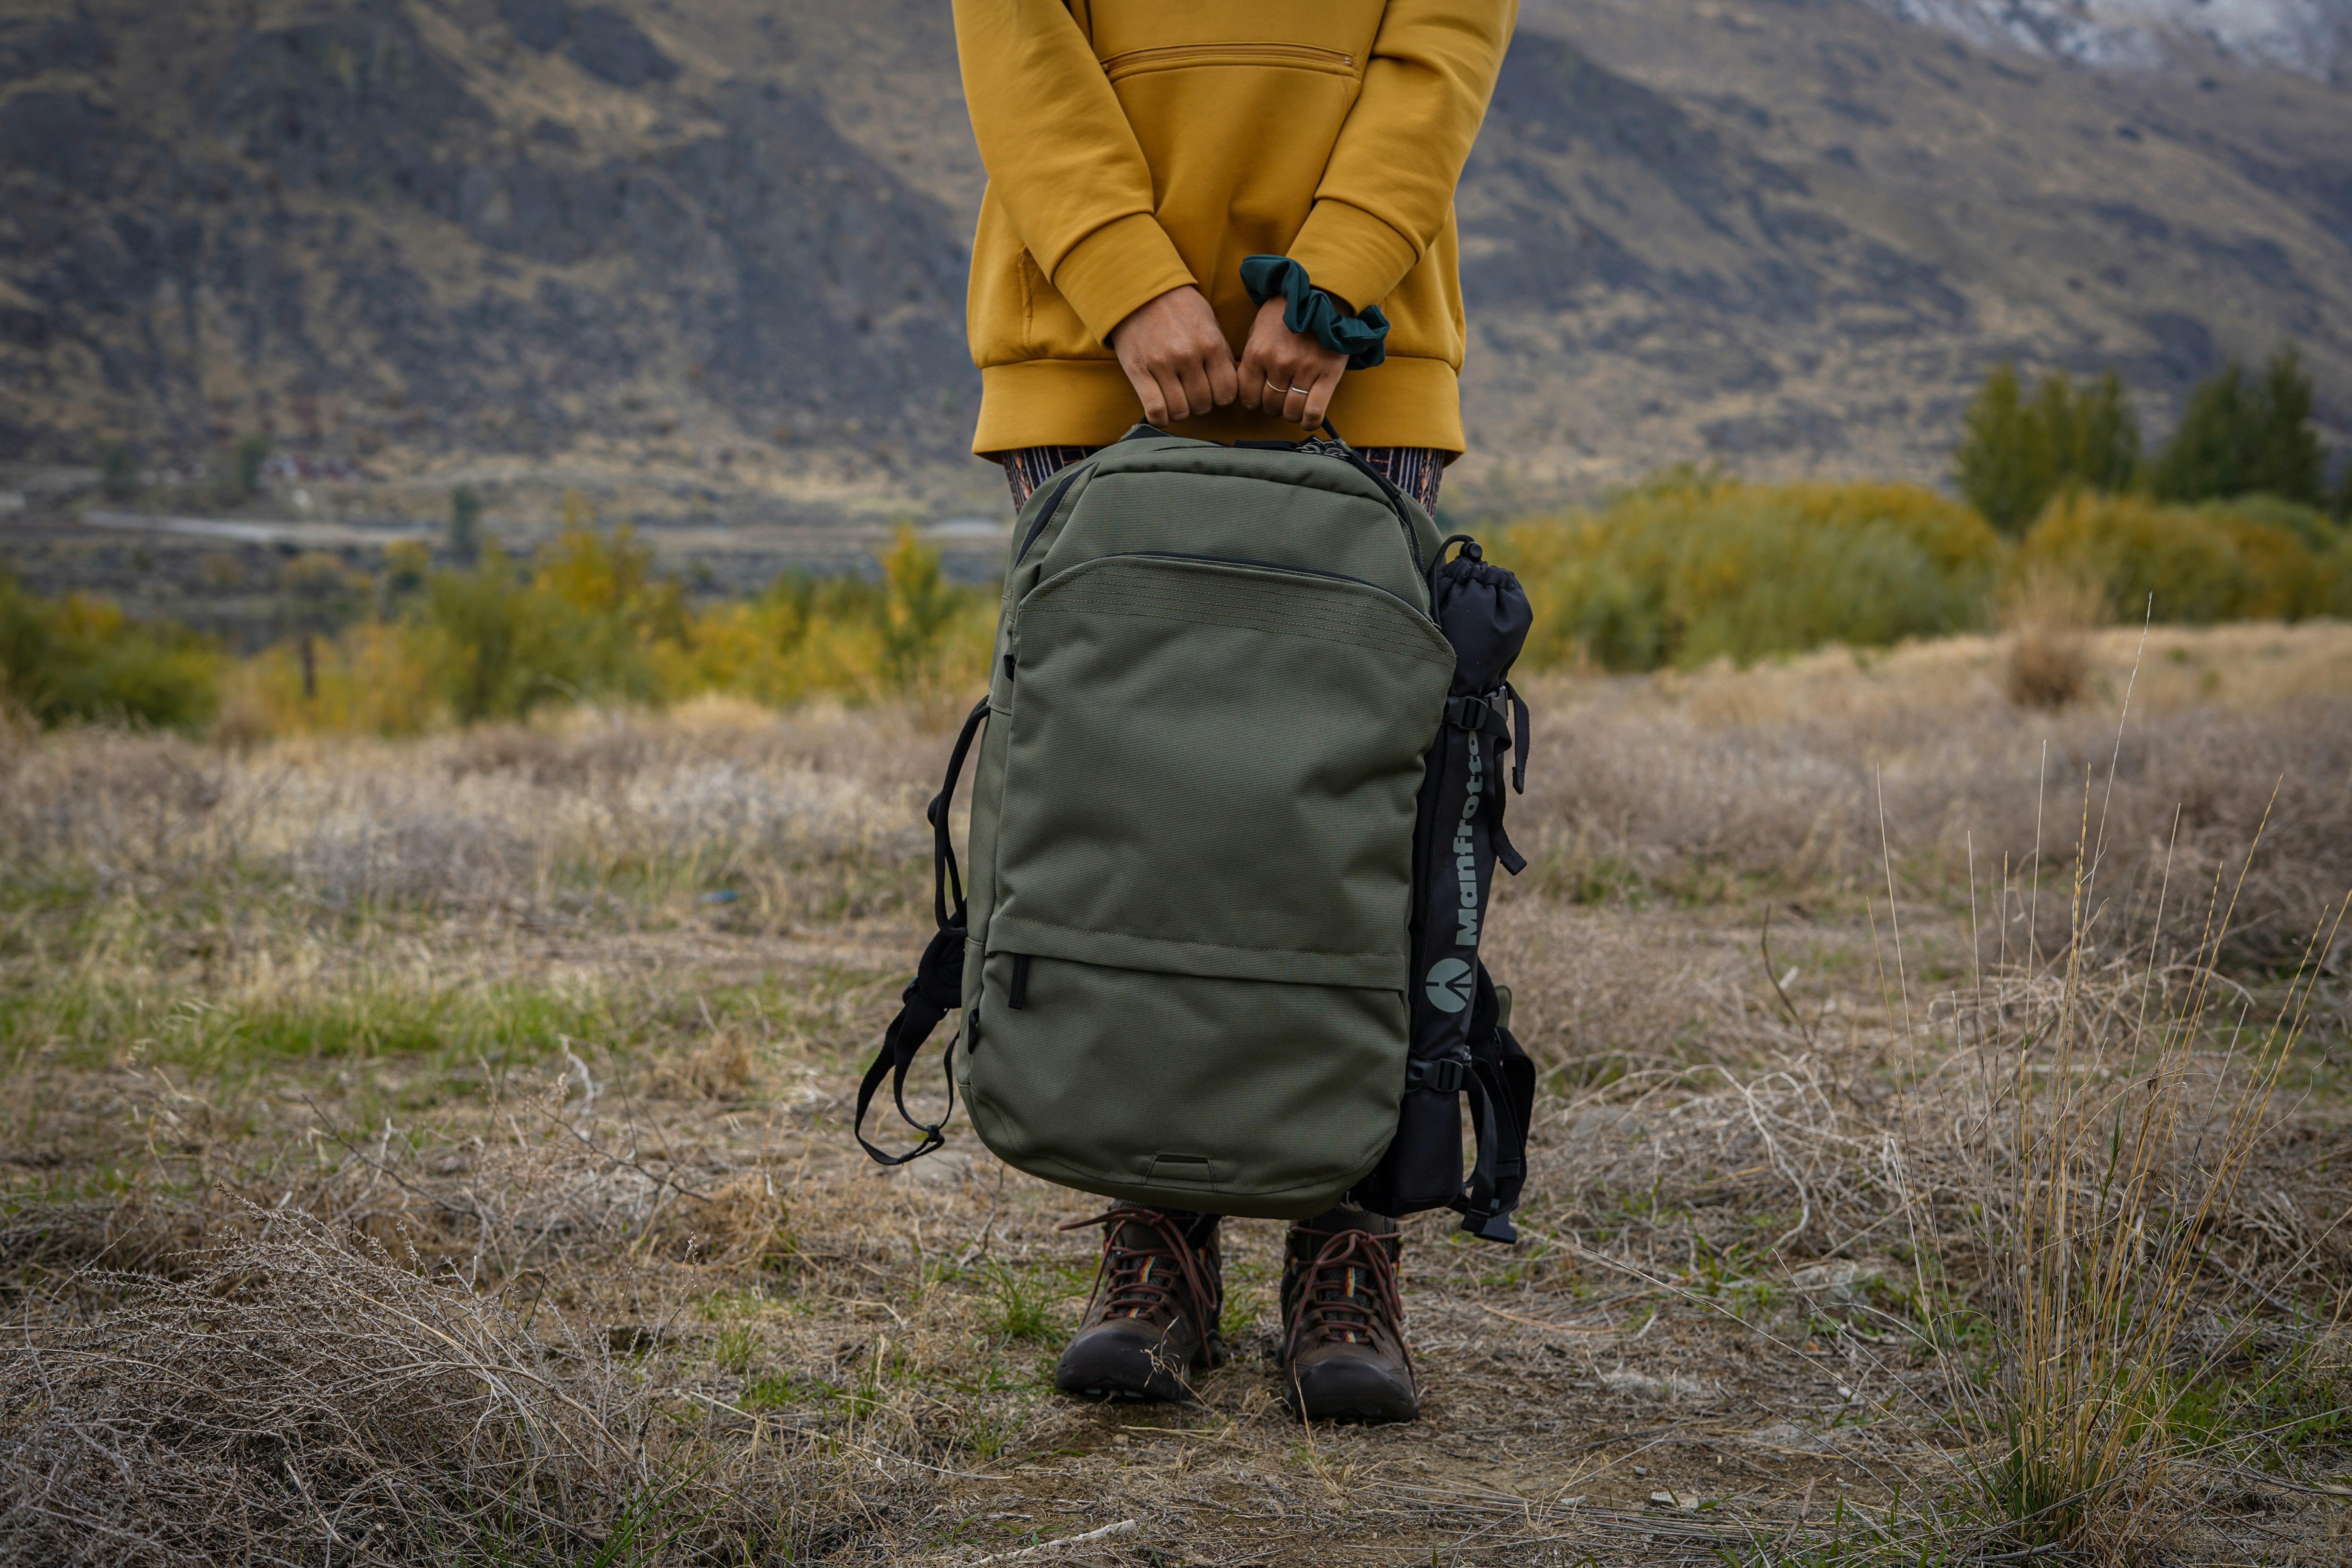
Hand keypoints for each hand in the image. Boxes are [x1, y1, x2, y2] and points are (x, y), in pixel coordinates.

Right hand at [1107, 286, 1237, 425]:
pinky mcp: (1139, 371)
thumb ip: (1220, 353)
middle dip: (1200, 404)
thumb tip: (1228, 383)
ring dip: (1180, 411)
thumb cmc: (1178, 308)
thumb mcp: (1209, 323)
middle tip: (1191, 394)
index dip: (1221, 397)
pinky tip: (1161, 411)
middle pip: (1204, 404)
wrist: (1139, 290)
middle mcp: (1189, 356)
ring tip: (1176, 399)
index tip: (1212, 391)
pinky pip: (1155, 411)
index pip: (1227, 393)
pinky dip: (1160, 418)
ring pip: (1181, 411)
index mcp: (1211, 344)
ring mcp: (1163, 365)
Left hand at [1236, 297, 1347, 429]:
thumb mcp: (1258, 329)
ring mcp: (1304, 369)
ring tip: (1293, 403)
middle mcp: (1279, 363)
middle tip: (1279, 398)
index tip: (1258, 397)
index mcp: (1257, 353)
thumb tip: (1248, 386)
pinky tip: (1307, 417)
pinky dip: (1309, 420)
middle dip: (1272, 406)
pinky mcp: (1328, 374)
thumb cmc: (1286, 311)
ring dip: (1290, 413)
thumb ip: (1252, 358)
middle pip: (1269, 405)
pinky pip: (1314, 411)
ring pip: (1290, 411)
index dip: (1252, 400)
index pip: (1247, 396)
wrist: (1321, 293)